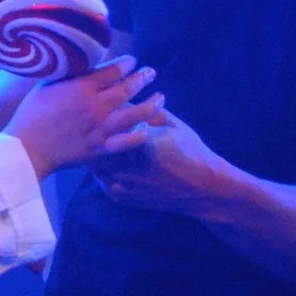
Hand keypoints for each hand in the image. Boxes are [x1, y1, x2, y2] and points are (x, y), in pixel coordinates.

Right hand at [1, 57, 163, 178]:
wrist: (25, 148)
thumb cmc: (30, 114)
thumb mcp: (45, 85)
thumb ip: (68, 75)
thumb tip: (83, 65)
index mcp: (82, 88)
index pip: (113, 70)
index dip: (127, 63)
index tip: (133, 60)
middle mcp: (97, 106)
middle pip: (128, 88)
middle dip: (143, 78)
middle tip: (151, 73)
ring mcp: (101, 128)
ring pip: (135, 114)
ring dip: (151, 104)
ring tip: (160, 97)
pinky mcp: (100, 148)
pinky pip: (127, 142)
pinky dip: (139, 136)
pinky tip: (146, 130)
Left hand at [91, 109, 234, 215]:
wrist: (203, 187)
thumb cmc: (190, 150)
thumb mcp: (171, 124)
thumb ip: (145, 111)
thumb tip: (122, 100)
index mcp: (139, 140)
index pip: (108, 122)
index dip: (102, 114)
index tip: (101, 108)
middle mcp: (126, 162)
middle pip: (96, 142)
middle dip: (94, 132)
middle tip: (92, 122)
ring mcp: (120, 181)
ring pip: (94, 160)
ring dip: (94, 149)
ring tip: (96, 139)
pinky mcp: (119, 195)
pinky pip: (100, 177)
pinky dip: (100, 167)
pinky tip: (105, 159)